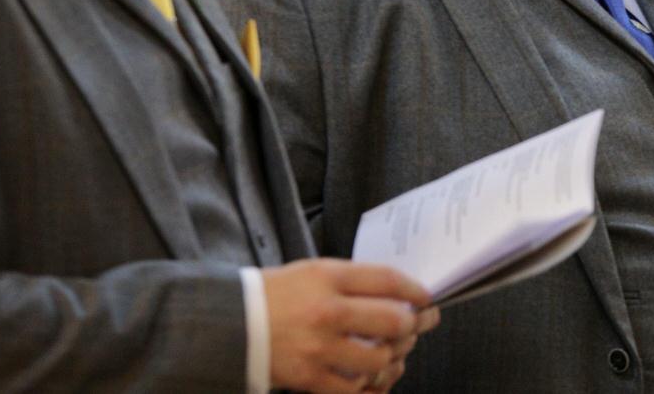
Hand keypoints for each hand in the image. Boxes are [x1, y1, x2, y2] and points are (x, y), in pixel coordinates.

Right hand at [262, 259, 438, 393]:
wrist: (228, 322)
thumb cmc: (274, 295)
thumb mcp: (312, 272)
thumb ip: (353, 281)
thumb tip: (397, 293)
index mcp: (328, 278)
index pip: (388, 281)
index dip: (415, 290)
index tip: (426, 298)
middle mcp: (327, 311)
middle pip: (393, 320)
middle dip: (413, 325)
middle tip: (417, 325)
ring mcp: (319, 348)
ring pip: (379, 358)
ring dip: (393, 357)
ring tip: (393, 352)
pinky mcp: (308, 378)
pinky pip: (354, 389)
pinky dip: (369, 385)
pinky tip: (373, 377)